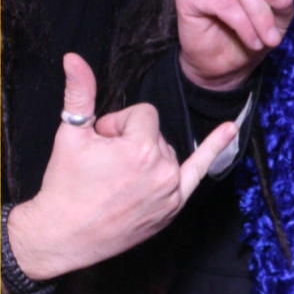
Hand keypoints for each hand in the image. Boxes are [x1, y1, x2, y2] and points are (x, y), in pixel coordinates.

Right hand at [6, 53, 238, 281]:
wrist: (64, 235)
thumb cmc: (65, 185)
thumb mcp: (70, 134)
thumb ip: (80, 92)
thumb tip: (74, 59)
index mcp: (141, 149)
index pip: (142, 114)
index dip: (117, 124)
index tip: (101, 142)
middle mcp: (163, 170)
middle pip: (155, 132)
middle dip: (130, 140)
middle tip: (104, 165)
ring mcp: (172, 192)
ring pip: (166, 152)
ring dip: (147, 156)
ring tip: (117, 178)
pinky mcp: (173, 207)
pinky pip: (199, 172)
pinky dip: (214, 149)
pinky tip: (229, 130)